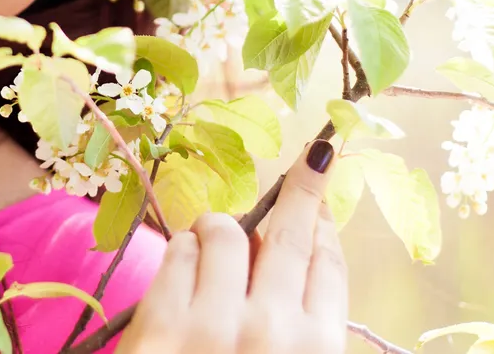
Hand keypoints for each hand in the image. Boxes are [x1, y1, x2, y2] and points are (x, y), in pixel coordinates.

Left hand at [118, 139, 346, 352]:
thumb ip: (299, 327)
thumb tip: (301, 253)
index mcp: (317, 351)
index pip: (329, 266)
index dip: (324, 226)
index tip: (319, 201)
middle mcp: (275, 332)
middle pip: (292, 234)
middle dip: (304, 189)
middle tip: (311, 159)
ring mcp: (217, 325)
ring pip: (227, 232)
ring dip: (218, 231)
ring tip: (211, 249)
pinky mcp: (164, 323)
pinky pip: (180, 251)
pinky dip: (182, 251)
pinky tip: (183, 268)